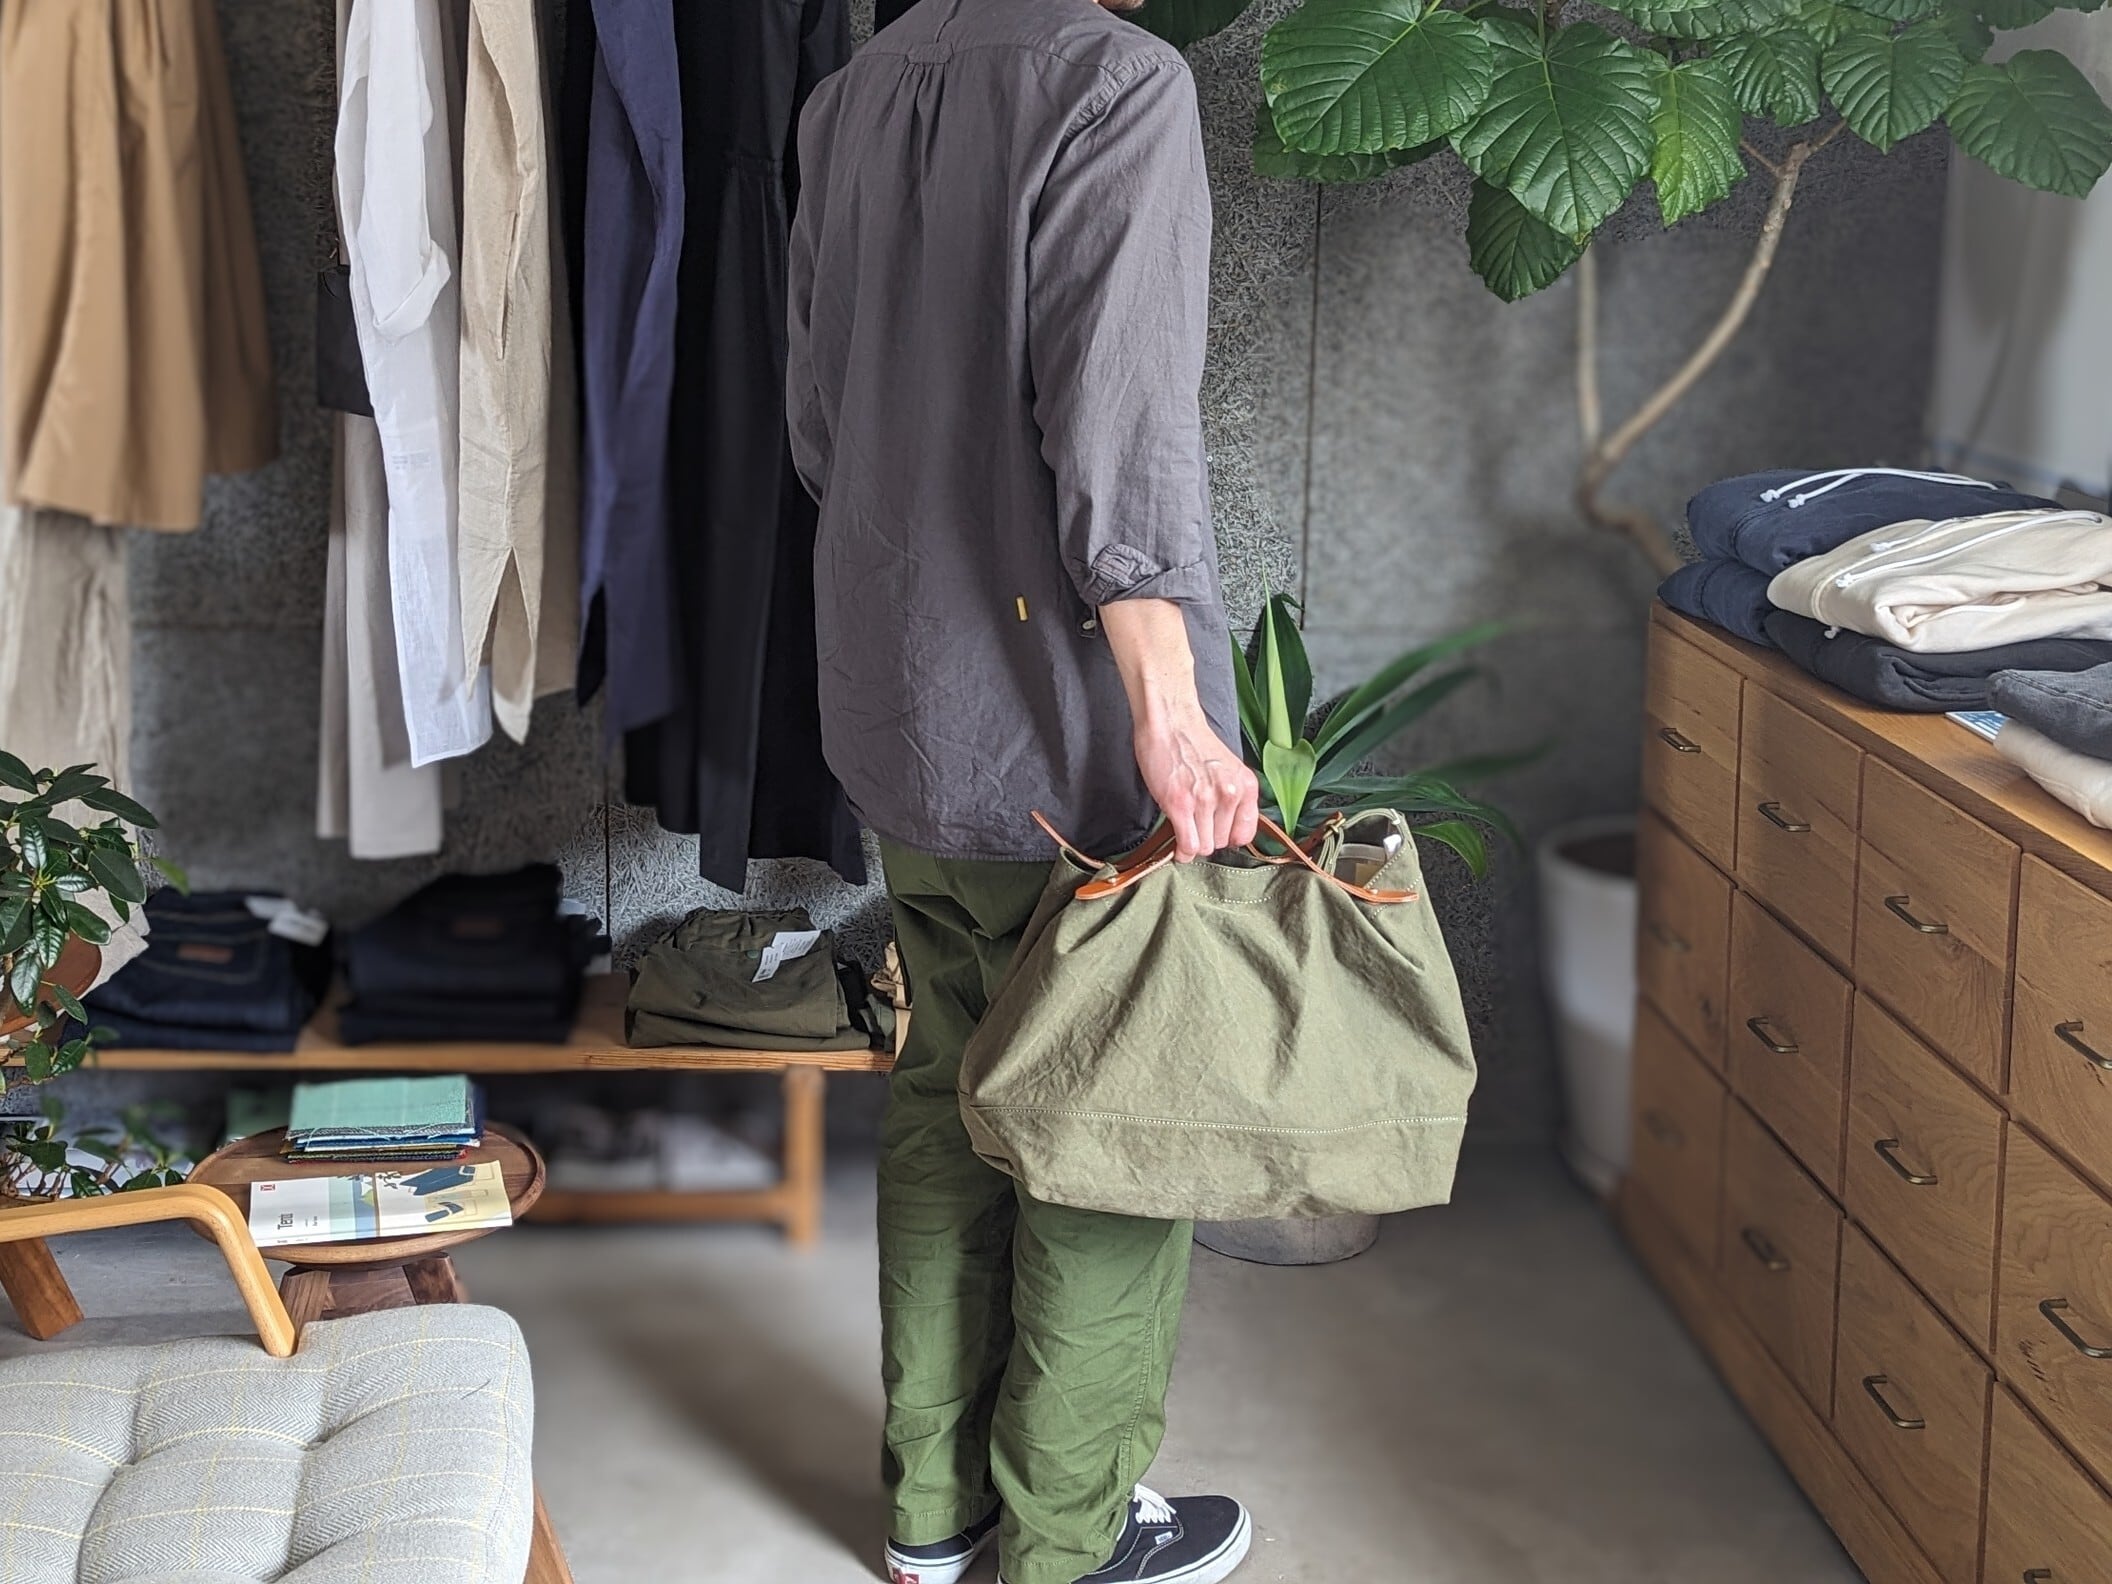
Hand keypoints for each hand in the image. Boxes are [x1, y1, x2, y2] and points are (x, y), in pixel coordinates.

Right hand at [1134, 705, 1260, 860]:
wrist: (1170, 721)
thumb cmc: (1193, 742)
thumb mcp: (1228, 768)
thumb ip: (1232, 796)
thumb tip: (1226, 829)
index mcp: (1246, 786)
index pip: (1244, 834)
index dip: (1227, 836)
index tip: (1216, 832)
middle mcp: (1230, 794)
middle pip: (1221, 843)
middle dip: (1207, 837)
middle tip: (1194, 824)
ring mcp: (1205, 801)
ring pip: (1204, 846)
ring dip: (1192, 843)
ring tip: (1184, 828)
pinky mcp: (1180, 805)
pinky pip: (1187, 844)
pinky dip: (1182, 851)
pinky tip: (1177, 846)